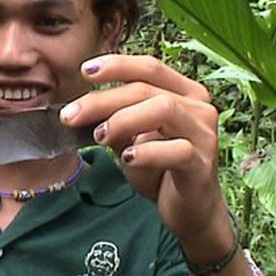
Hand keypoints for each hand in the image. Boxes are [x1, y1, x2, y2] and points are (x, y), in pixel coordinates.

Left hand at [60, 54, 231, 257]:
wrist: (189, 210)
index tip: (85, 71)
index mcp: (184, 92)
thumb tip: (78, 109)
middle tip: (72, 115)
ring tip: (100, 138)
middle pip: (146, 89)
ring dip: (123, 120)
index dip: (117, 65)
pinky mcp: (203, 164)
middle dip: (103, 100)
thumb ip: (114, 119)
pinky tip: (128, 158)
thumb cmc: (160, 169)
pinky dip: (147, 152)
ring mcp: (204, 135)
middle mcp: (199, 107)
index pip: (149, 67)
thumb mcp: (132, 139)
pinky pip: (176, 150)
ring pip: (163, 109)